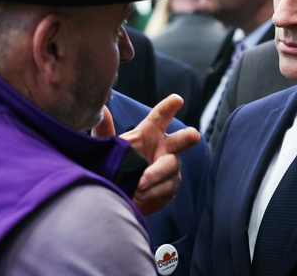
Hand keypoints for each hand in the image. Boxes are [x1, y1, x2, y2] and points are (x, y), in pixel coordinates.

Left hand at [93, 94, 200, 214]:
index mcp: (149, 133)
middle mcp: (164, 147)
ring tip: (139, 183)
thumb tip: (103, 109)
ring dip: (154, 174)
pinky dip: (152, 191)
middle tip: (193, 136)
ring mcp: (170, 167)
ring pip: (169, 166)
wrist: (122, 197)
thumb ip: (105, 132)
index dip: (168, 108)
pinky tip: (140, 194)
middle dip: (187, 137)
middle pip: (179, 140)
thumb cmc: (118, 166)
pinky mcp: (171, 186)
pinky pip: (166, 187)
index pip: (160, 117)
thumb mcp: (109, 150)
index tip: (177, 99)